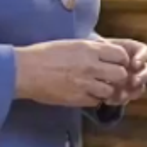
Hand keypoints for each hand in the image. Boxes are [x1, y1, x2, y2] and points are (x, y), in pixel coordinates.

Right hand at [13, 39, 129, 107]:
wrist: (25, 71)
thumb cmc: (43, 54)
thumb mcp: (70, 44)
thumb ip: (89, 49)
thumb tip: (103, 53)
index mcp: (89, 49)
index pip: (120, 55)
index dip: (120, 60)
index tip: (115, 62)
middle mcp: (91, 66)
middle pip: (121, 74)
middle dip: (117, 76)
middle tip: (108, 77)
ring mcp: (85, 84)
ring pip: (110, 91)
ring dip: (105, 90)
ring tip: (95, 87)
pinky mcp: (77, 98)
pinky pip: (96, 102)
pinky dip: (93, 99)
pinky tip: (85, 94)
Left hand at [100, 37, 146, 105]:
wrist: (87, 66)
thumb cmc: (95, 52)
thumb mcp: (99, 46)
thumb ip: (107, 48)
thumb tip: (107, 48)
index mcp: (133, 50)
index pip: (145, 51)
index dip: (143, 57)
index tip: (135, 63)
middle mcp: (136, 66)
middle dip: (143, 77)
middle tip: (134, 81)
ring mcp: (132, 79)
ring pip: (141, 87)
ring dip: (134, 91)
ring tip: (122, 95)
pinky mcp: (125, 92)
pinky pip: (128, 97)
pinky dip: (121, 99)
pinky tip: (109, 99)